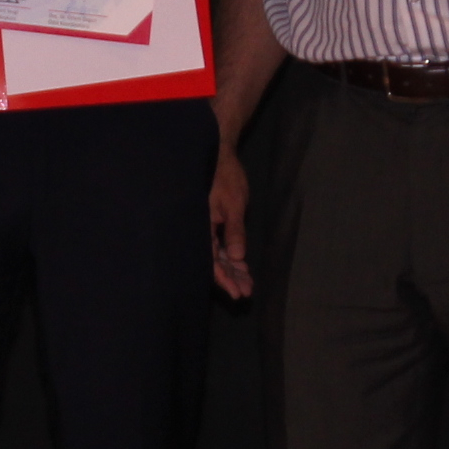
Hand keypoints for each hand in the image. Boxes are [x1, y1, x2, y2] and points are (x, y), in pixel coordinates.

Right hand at [208, 143, 253, 299]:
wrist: (219, 155)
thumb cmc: (226, 176)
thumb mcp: (234, 204)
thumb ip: (234, 231)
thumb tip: (236, 257)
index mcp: (201, 225)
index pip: (211, 260)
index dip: (224, 279)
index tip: (238, 293)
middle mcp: (200, 230)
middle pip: (213, 262)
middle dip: (230, 279)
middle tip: (246, 293)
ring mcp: (206, 228)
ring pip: (217, 256)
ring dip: (232, 271)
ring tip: (247, 285)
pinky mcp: (213, 224)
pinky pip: (220, 246)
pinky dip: (231, 258)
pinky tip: (241, 268)